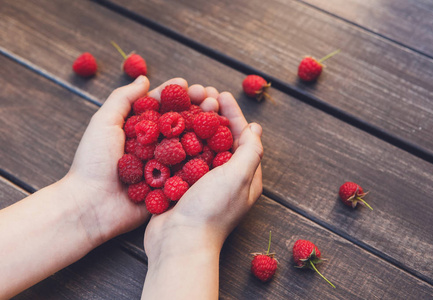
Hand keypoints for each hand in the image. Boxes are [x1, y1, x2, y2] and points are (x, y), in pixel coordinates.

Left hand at [65, 76, 231, 246]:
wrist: (91, 205)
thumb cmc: (93, 162)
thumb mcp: (104, 123)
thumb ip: (123, 99)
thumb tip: (143, 78)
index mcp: (139, 130)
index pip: (162, 107)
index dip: (177, 94)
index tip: (192, 85)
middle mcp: (154, 146)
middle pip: (180, 123)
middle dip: (198, 108)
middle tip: (212, 98)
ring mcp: (164, 166)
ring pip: (190, 143)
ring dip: (207, 128)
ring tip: (220, 114)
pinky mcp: (171, 185)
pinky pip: (191, 170)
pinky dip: (206, 157)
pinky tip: (221, 144)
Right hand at [141, 84, 262, 298]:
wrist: (178, 242)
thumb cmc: (212, 210)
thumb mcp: (238, 177)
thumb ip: (250, 152)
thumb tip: (255, 129)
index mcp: (245, 177)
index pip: (242, 138)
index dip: (233, 115)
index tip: (222, 95)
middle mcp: (225, 179)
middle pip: (221, 138)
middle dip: (213, 115)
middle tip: (203, 95)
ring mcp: (202, 183)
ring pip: (199, 145)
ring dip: (194, 124)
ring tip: (185, 105)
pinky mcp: (182, 185)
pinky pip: (181, 157)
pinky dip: (178, 140)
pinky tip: (169, 128)